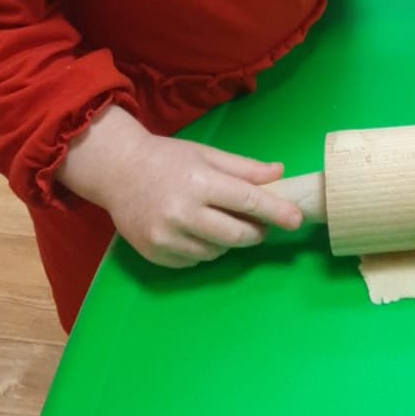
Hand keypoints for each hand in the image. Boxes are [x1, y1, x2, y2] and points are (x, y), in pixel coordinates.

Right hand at [100, 134, 303, 268]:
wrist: (118, 171)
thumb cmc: (167, 159)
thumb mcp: (207, 154)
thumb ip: (244, 168)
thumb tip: (279, 173)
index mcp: (199, 182)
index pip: (248, 201)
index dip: (276, 212)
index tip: (296, 220)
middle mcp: (182, 212)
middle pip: (236, 235)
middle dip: (255, 233)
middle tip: (258, 225)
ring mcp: (166, 237)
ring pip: (216, 252)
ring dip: (227, 242)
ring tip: (216, 221)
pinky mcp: (155, 254)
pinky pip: (194, 261)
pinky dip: (203, 250)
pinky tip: (193, 231)